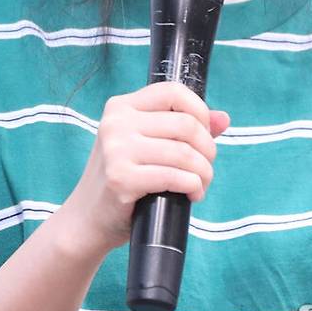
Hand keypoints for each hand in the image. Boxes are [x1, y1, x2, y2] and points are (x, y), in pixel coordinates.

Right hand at [63, 81, 229, 255]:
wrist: (87, 219)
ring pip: (184, 153)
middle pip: (185, 124)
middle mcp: (116, 122)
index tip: (205, 132)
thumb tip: (224, 118)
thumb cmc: (123, 178)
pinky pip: (174, 177)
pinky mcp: (121, 178)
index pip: (173, 91)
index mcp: (121, 106)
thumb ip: (183, 127)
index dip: (199, 110)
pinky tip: (192, 195)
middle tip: (206, 167)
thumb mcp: (148, 145)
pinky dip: (193, 186)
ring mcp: (116, 150)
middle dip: (207, 148)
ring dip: (204, 172)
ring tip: (201, 183)